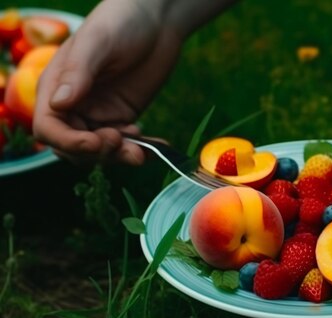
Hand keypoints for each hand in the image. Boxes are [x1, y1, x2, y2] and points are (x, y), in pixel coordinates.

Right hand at [33, 0, 184, 164]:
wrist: (156, 21)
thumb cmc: (120, 22)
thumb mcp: (98, 43)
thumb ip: (78, 73)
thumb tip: (59, 104)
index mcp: (56, 87)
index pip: (49, 128)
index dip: (68, 142)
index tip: (94, 143)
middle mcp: (74, 106)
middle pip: (74, 147)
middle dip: (96, 152)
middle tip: (122, 142)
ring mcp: (99, 114)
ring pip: (101, 151)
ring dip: (119, 156)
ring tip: (141, 152)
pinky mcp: (123, 117)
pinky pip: (126, 143)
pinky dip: (138, 150)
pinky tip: (153, 147)